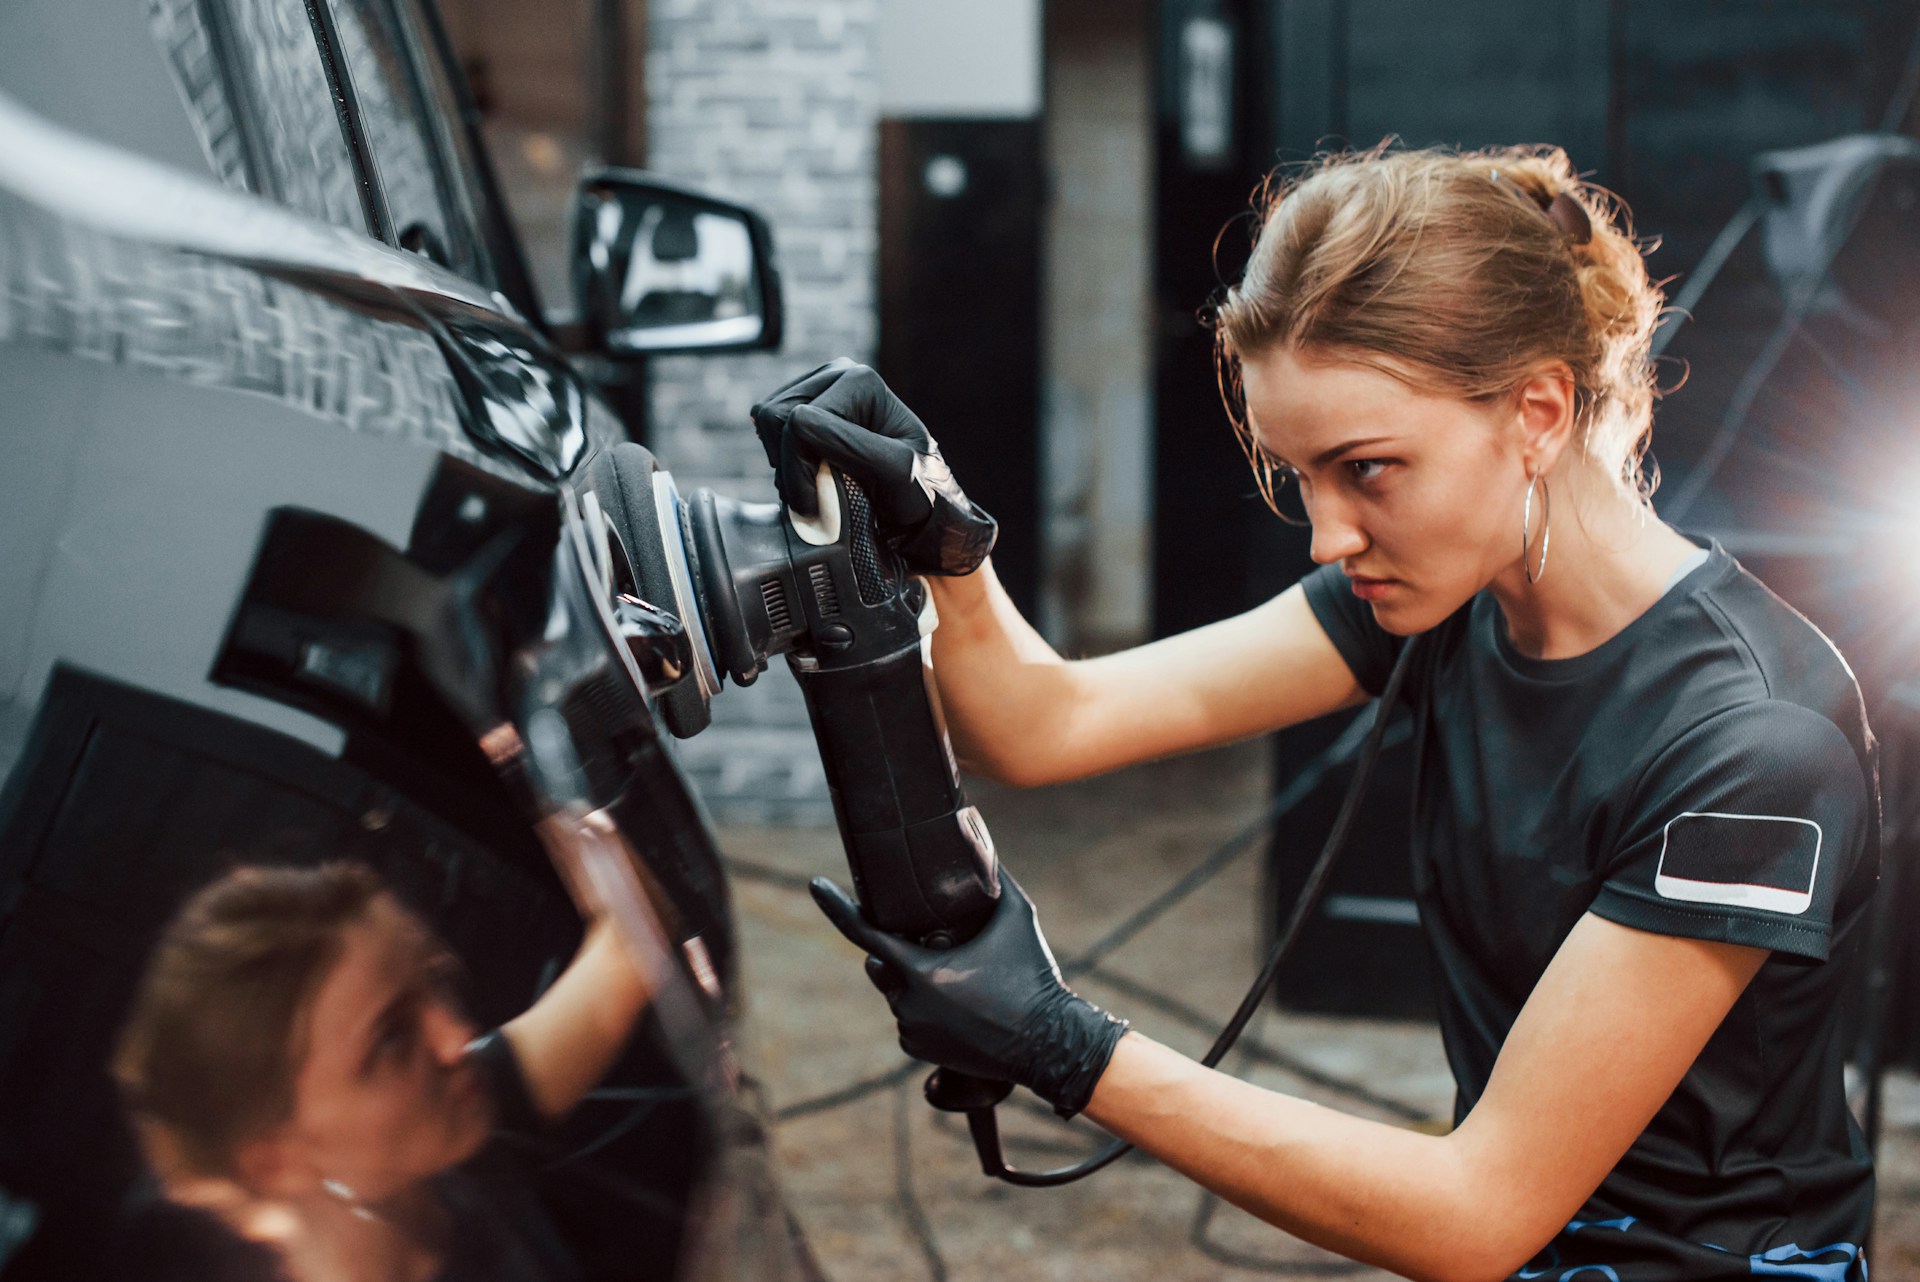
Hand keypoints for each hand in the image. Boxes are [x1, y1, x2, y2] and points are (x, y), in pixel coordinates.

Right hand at [750, 360, 996, 575]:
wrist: (925, 512)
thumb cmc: (919, 495)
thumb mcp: (894, 472)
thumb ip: (850, 446)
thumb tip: (798, 421)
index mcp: (861, 381)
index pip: (797, 421)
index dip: (798, 469)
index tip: (816, 505)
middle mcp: (839, 373)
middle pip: (774, 415)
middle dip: (788, 464)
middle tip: (815, 497)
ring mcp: (821, 387)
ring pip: (765, 421)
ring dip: (784, 463)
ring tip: (815, 488)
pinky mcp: (807, 406)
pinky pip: (768, 428)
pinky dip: (782, 459)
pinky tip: (809, 475)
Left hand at [809, 873, 1127, 1115]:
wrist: (1051, 1043)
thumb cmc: (1033, 977)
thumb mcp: (1016, 917)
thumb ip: (994, 874)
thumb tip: (979, 832)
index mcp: (923, 970)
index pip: (864, 932)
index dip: (836, 906)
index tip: (816, 884)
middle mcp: (909, 1003)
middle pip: (881, 963)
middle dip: (896, 949)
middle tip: (936, 944)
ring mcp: (912, 1031)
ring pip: (895, 991)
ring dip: (912, 979)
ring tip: (958, 978)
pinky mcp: (918, 1051)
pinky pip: (906, 1019)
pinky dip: (922, 1008)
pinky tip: (959, 1005)